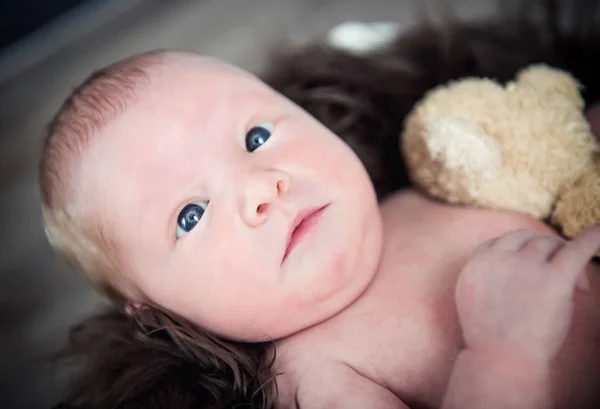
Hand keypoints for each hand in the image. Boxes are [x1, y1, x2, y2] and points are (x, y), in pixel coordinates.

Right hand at [455, 225, 599, 361]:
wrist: (500, 362)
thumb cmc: (490, 339)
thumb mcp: (474, 299)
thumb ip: (488, 277)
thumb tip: (515, 268)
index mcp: (476, 263)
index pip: (500, 243)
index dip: (518, 255)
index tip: (532, 272)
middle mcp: (498, 258)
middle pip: (525, 237)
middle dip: (543, 251)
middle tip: (560, 281)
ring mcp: (525, 266)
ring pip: (548, 243)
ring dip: (563, 257)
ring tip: (578, 287)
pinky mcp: (553, 278)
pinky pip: (577, 249)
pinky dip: (594, 237)